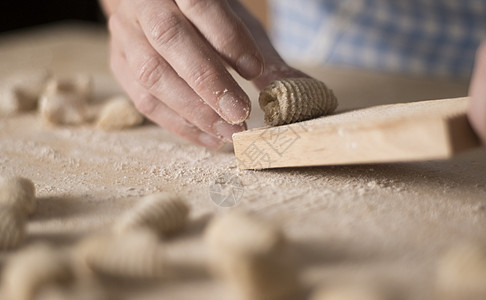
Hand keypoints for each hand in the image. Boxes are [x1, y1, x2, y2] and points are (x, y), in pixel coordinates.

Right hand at [104, 0, 306, 148]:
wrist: (153, 6)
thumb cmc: (201, 14)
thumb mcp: (234, 21)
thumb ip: (260, 52)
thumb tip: (298, 86)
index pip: (201, 7)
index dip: (229, 40)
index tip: (256, 71)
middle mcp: (144, 6)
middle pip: (171, 41)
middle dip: (208, 82)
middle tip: (240, 114)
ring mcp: (125, 35)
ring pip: (151, 74)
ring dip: (193, 110)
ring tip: (228, 133)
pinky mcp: (118, 63)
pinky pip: (143, 99)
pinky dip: (178, 124)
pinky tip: (208, 137)